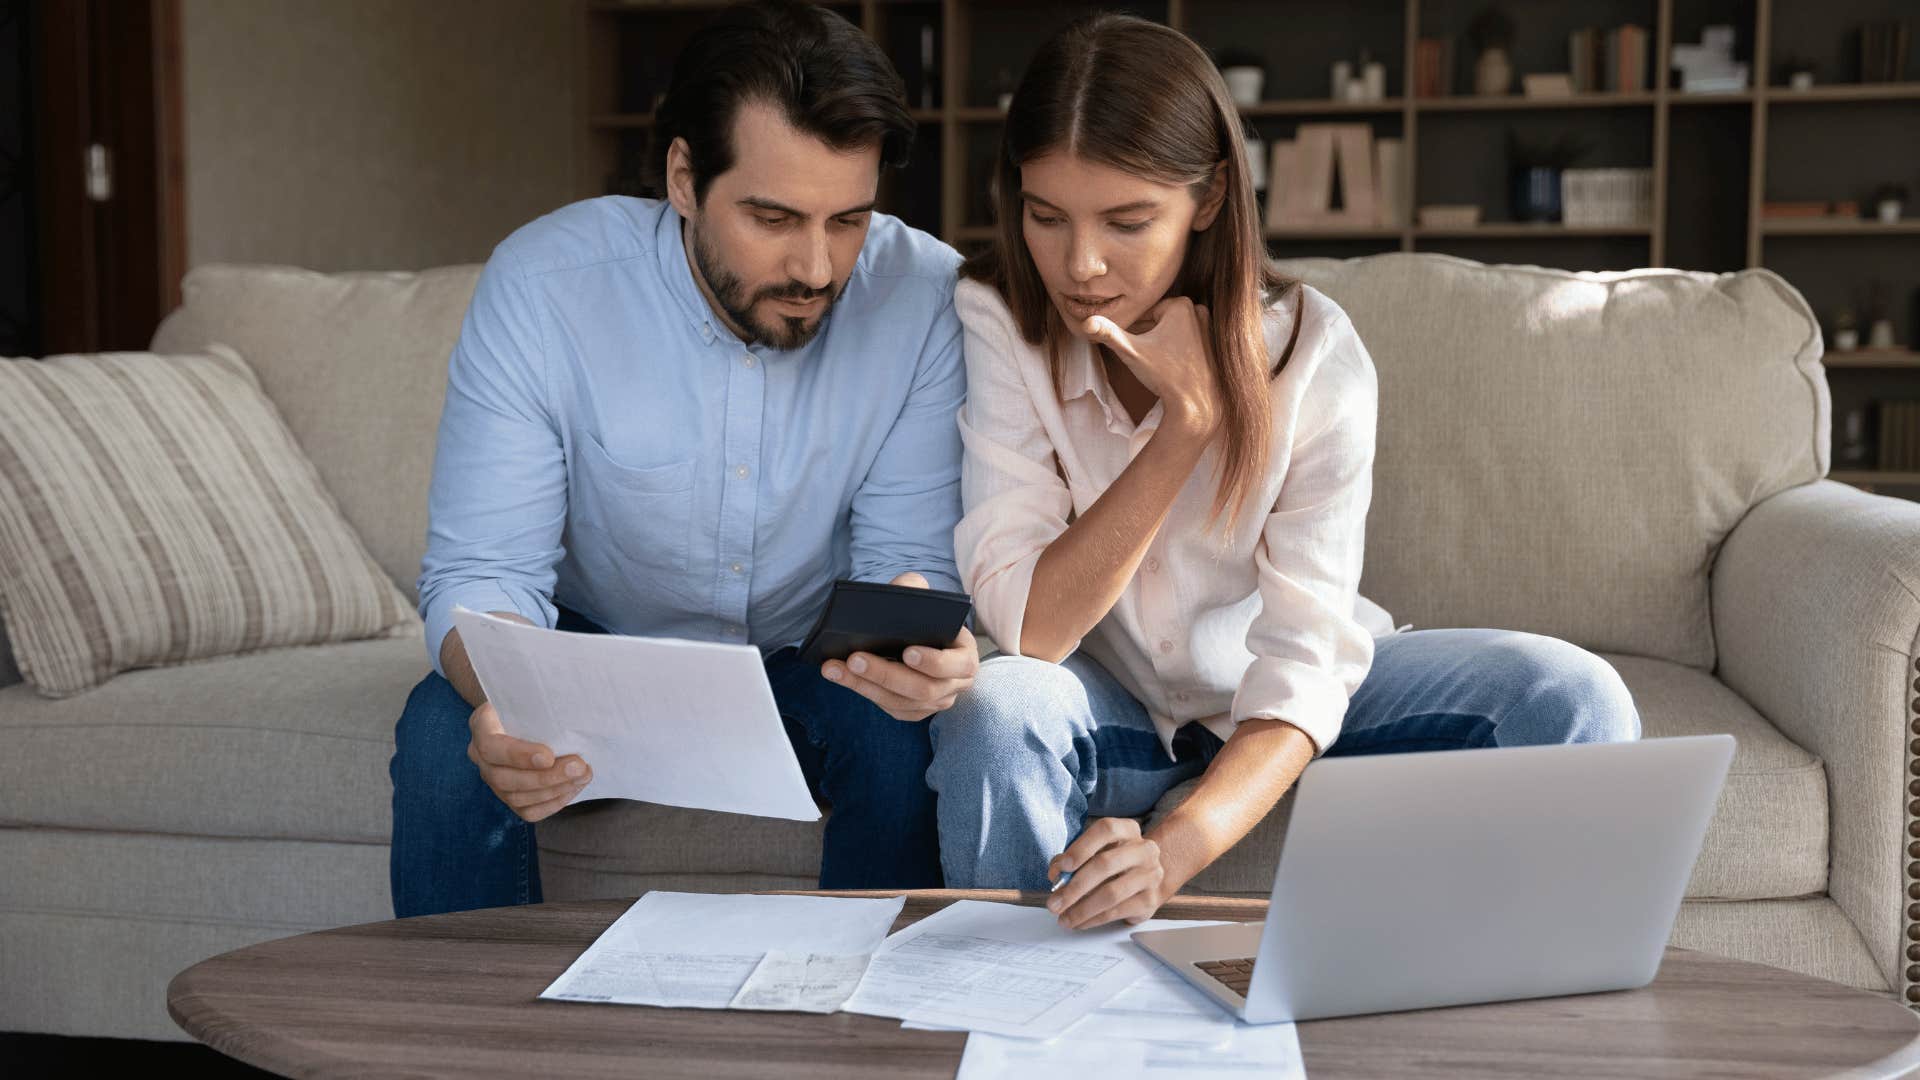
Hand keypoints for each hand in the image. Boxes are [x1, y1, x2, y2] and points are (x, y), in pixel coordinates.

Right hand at [465, 700, 591, 821]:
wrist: (524, 713)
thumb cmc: (531, 700)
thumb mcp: (530, 692)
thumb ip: (542, 700)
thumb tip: (574, 705)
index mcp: (482, 726)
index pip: (490, 746)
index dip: (519, 755)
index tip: (549, 756)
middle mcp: (481, 757)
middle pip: (504, 778)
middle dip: (546, 777)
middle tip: (579, 766)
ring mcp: (493, 780)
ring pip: (517, 798)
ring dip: (555, 789)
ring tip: (583, 775)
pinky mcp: (509, 797)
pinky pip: (528, 811)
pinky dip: (554, 803)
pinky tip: (573, 787)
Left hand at [821, 571, 979, 721]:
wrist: (914, 637)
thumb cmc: (921, 619)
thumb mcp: (923, 599)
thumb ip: (915, 588)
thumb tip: (902, 588)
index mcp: (964, 655)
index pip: (959, 664)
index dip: (935, 662)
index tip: (907, 652)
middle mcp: (954, 684)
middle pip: (923, 689)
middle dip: (886, 674)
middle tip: (855, 658)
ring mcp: (935, 702)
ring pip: (900, 702)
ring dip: (865, 685)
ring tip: (836, 668)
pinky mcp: (913, 711)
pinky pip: (888, 708)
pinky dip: (862, 691)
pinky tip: (840, 676)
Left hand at [1045, 817, 1175, 929]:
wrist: (1149, 880)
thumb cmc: (1116, 863)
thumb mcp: (1097, 852)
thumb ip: (1074, 859)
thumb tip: (1057, 874)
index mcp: (1128, 830)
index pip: (1106, 830)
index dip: (1081, 848)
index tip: (1062, 867)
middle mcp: (1143, 850)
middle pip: (1105, 864)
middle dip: (1074, 887)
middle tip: (1054, 903)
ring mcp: (1150, 875)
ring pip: (1111, 893)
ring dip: (1082, 909)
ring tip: (1064, 918)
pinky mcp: (1150, 900)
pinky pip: (1117, 911)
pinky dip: (1093, 919)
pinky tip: (1080, 922)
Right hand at [1080, 295, 1220, 436]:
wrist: (1196, 404)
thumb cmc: (1165, 376)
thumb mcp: (1131, 352)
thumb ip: (1108, 334)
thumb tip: (1085, 321)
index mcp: (1181, 305)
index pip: (1145, 314)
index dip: (1135, 333)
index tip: (1138, 350)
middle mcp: (1199, 310)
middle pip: (1160, 321)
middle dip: (1149, 337)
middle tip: (1149, 359)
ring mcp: (1210, 327)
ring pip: (1172, 332)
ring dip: (1161, 344)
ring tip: (1161, 365)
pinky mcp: (1215, 344)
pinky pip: (1186, 342)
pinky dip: (1177, 352)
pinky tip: (1174, 369)